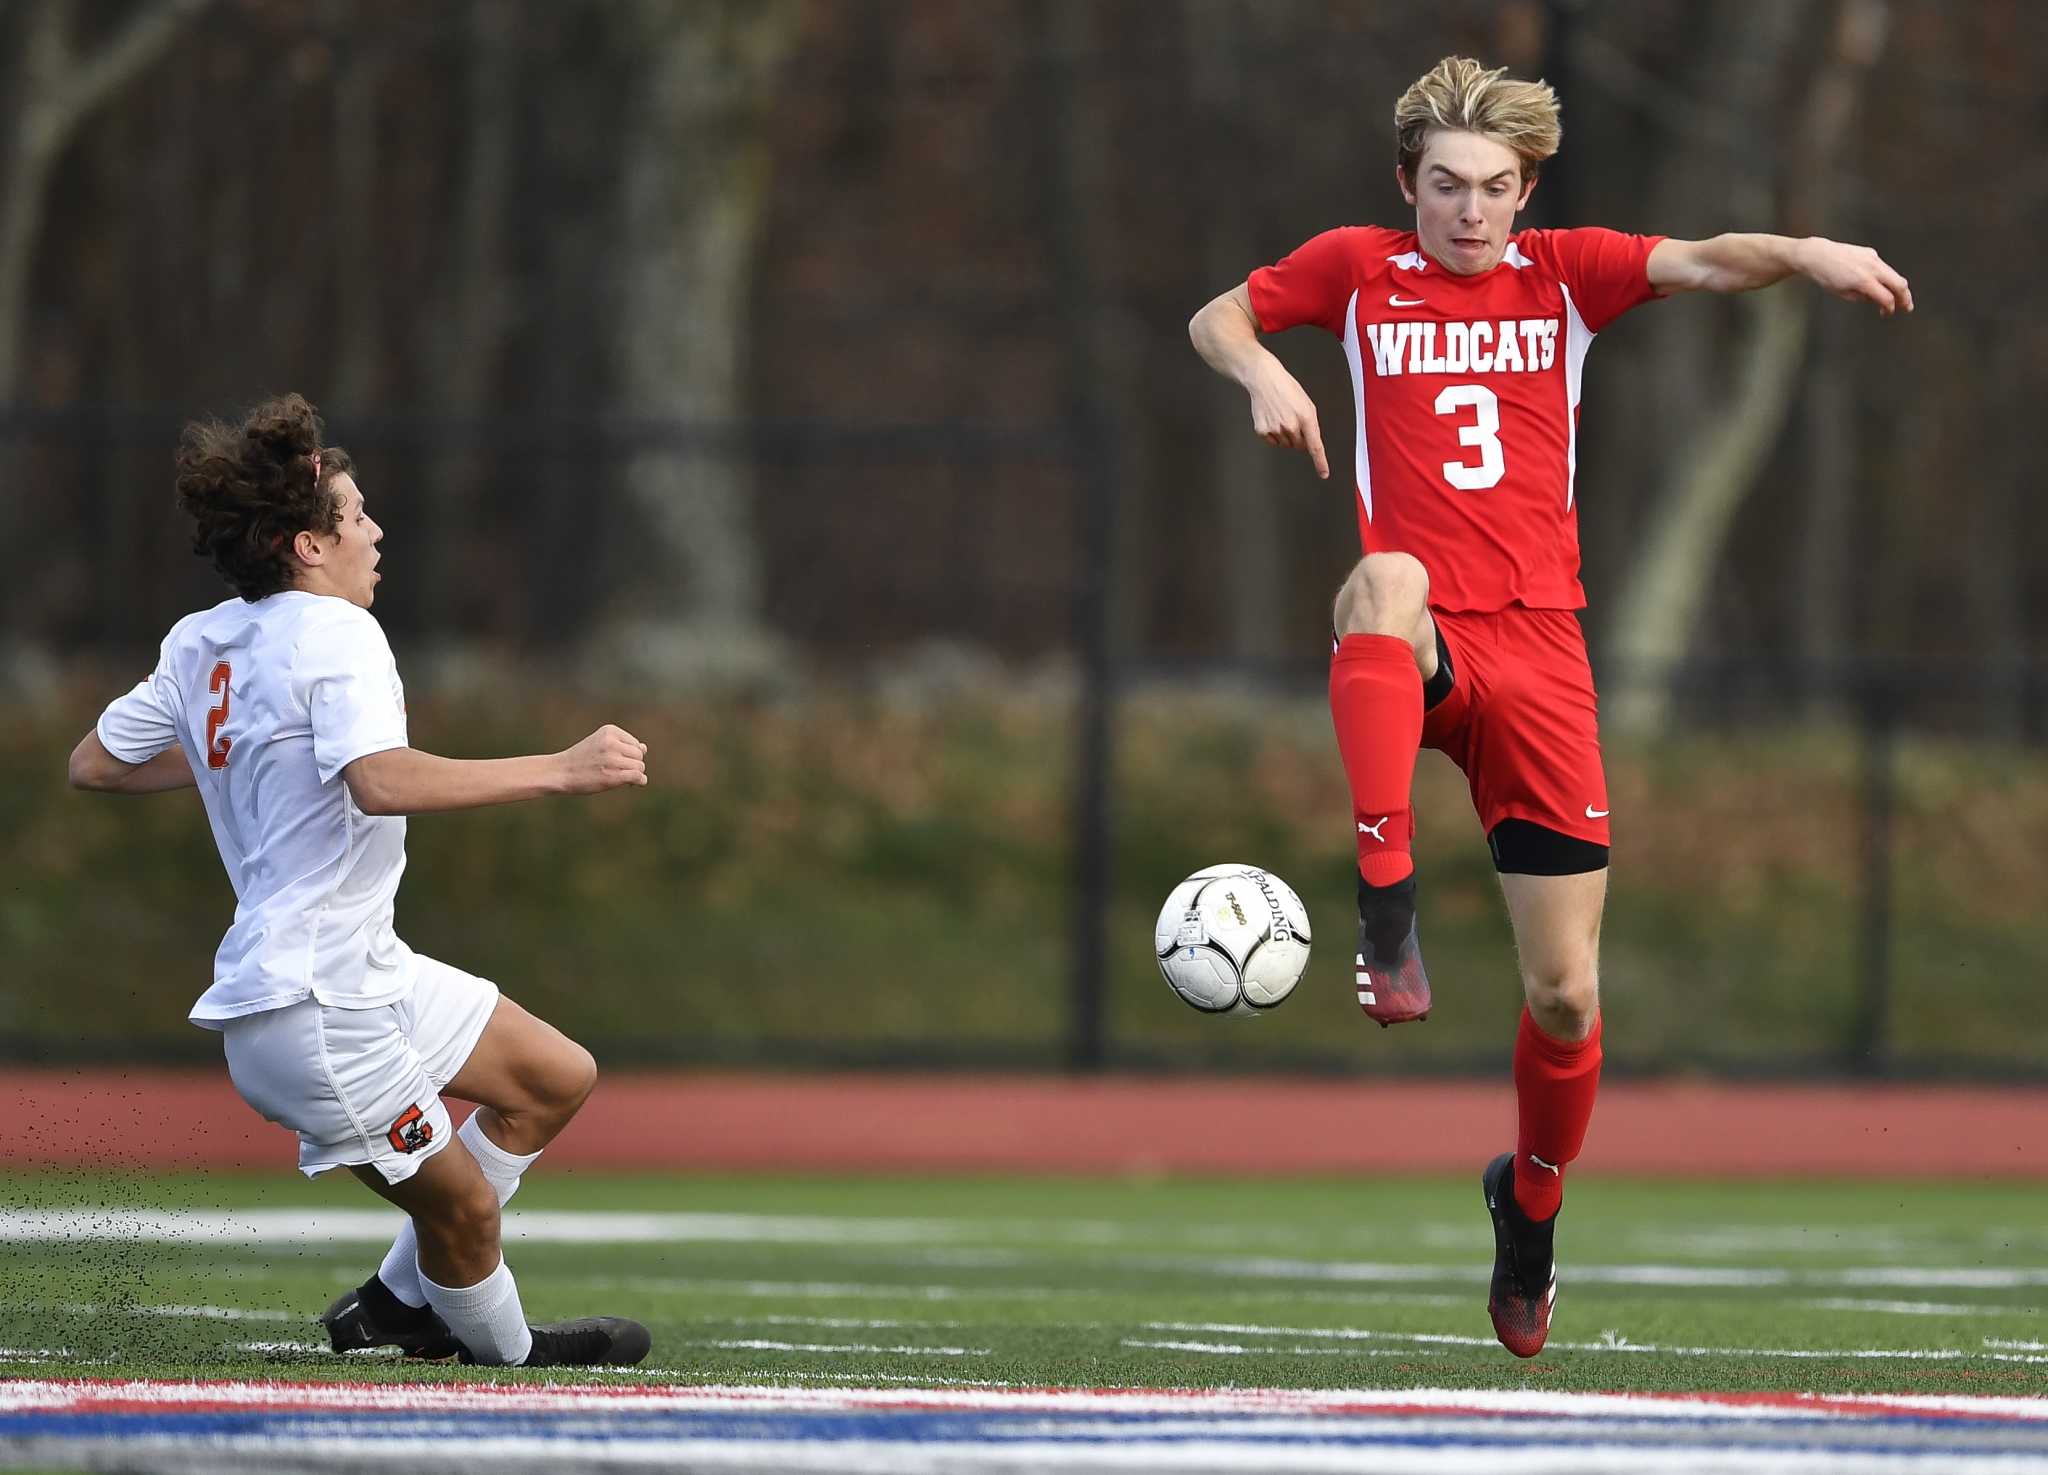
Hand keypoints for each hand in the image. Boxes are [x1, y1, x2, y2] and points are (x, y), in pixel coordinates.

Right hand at [558, 724, 647, 793]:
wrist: (561, 772)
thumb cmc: (582, 759)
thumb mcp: (601, 744)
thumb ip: (623, 745)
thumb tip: (644, 748)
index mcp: (610, 731)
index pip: (635, 744)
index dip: (630, 755)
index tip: (618, 762)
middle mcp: (612, 742)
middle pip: (639, 755)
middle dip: (633, 764)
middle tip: (619, 771)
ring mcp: (612, 759)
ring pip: (640, 766)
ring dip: (635, 774)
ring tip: (620, 777)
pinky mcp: (613, 775)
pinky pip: (638, 777)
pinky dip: (639, 781)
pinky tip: (633, 784)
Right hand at [1245, 360, 1328, 477]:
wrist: (1264, 379)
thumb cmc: (1286, 388)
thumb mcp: (1307, 404)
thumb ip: (1311, 425)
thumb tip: (1310, 443)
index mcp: (1306, 417)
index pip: (1315, 446)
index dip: (1320, 462)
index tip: (1323, 473)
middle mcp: (1291, 426)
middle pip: (1299, 446)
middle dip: (1299, 437)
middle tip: (1293, 421)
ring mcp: (1276, 429)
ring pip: (1286, 444)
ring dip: (1286, 435)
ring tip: (1281, 416)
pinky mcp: (1262, 431)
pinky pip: (1272, 442)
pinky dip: (1273, 434)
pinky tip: (1272, 419)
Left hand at [1801, 238, 1912, 315]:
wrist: (1817, 255)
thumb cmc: (1825, 275)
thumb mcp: (1842, 293)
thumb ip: (1862, 298)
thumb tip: (1876, 300)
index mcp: (1864, 281)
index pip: (1886, 297)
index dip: (1890, 308)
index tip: (1888, 313)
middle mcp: (1872, 268)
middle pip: (1899, 283)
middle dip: (1905, 297)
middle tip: (1907, 307)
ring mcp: (1873, 258)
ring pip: (1894, 274)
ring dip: (1898, 287)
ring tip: (1898, 298)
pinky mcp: (1870, 253)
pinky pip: (1883, 267)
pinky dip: (1886, 277)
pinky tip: (1882, 284)